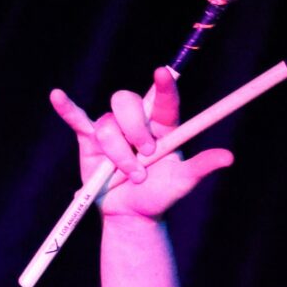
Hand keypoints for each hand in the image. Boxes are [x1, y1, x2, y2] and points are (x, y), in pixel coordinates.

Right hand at [48, 67, 235, 221]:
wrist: (131, 214)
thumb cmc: (159, 195)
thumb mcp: (182, 183)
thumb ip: (201, 167)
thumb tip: (229, 158)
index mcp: (162, 123)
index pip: (163, 98)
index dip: (164, 84)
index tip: (163, 72)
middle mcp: (136, 120)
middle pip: (128, 102)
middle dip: (135, 129)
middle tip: (146, 155)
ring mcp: (111, 127)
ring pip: (107, 126)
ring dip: (118, 154)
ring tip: (129, 176)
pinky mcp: (88, 140)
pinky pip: (76, 119)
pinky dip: (66, 108)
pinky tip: (57, 96)